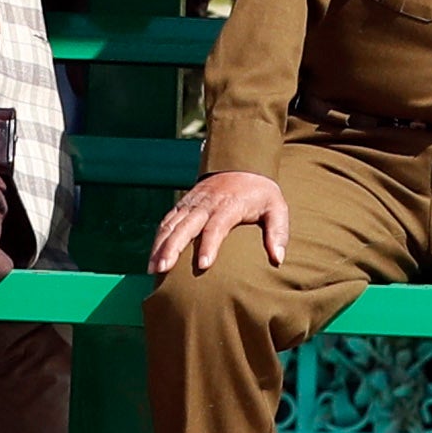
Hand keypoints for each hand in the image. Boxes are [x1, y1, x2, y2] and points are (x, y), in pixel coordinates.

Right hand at [153, 170, 292, 276]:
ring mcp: (193, 203)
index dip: (209, 245)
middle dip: (172, 247)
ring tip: (153, 269)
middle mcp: (207, 203)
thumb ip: (278, 232)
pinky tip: (153, 257)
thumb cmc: (260, 193)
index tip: (203, 266)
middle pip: (186, 226)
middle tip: (163, 270)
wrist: (241, 162)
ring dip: (160, 246)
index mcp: (230, 204)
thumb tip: (278, 259)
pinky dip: (158, 238)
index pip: (216, 226)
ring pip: (172, 224)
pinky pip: (167, 220)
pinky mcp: (184, 204)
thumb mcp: (276, 208)